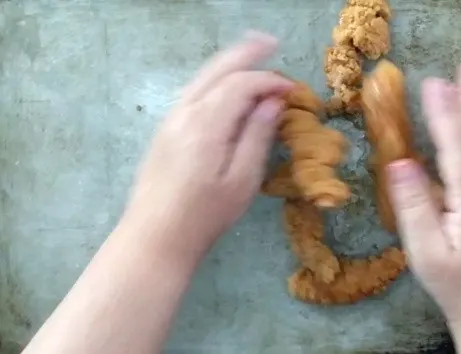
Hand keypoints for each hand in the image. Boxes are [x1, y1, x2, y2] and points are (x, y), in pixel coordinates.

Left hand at [123, 32, 292, 257]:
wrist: (155, 236)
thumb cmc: (205, 215)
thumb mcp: (242, 180)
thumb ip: (257, 135)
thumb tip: (273, 102)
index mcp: (206, 123)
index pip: (241, 85)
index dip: (269, 81)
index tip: (292, 90)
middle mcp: (185, 112)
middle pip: (218, 70)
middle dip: (246, 53)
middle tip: (271, 43)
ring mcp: (170, 120)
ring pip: (203, 78)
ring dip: (229, 65)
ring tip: (253, 55)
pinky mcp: (165, 130)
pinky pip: (194, 93)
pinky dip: (215, 81)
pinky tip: (227, 87)